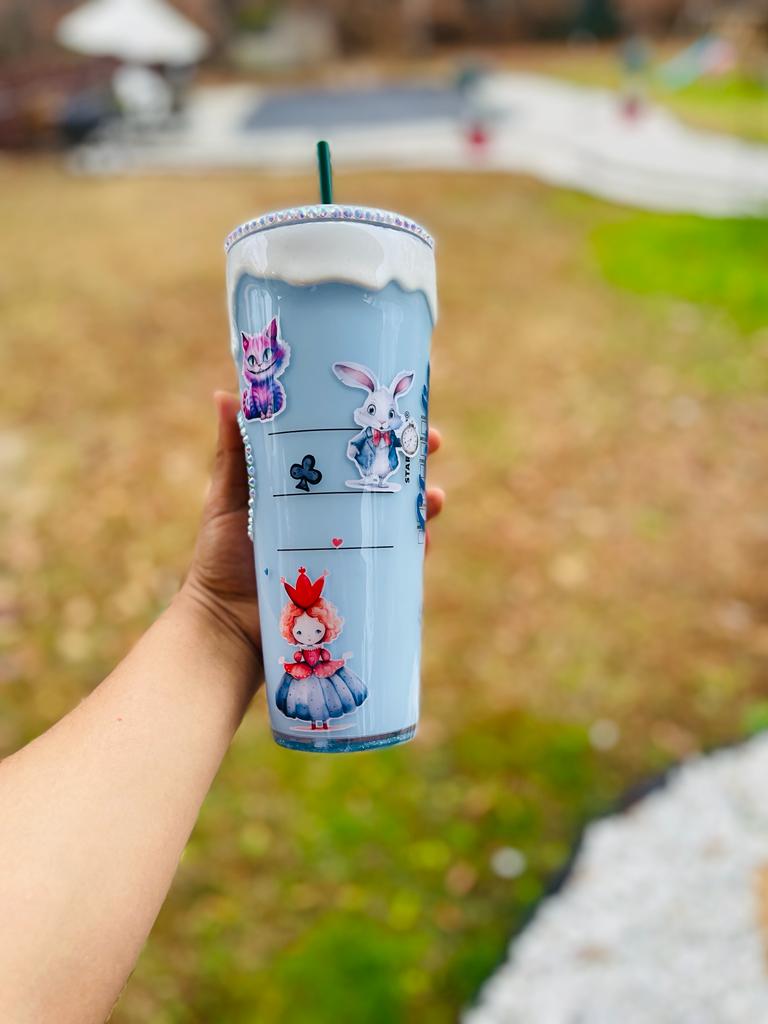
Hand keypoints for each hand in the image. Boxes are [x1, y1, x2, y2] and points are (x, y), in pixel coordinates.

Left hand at [182, 392, 444, 661]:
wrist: (226, 626)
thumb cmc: (221, 559)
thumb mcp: (227, 499)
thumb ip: (233, 454)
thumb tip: (227, 395)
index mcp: (309, 490)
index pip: (349, 451)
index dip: (377, 430)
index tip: (400, 408)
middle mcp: (334, 517)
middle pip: (383, 481)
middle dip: (413, 461)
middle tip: (431, 443)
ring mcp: (350, 550)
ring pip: (397, 520)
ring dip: (422, 505)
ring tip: (434, 496)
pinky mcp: (357, 583)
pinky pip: (395, 565)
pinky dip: (414, 551)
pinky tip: (423, 540)